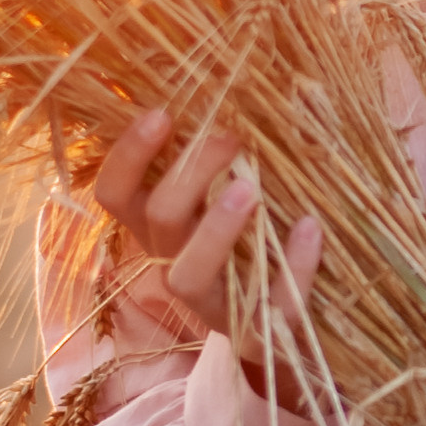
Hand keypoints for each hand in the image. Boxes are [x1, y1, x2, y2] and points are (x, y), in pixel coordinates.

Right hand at [84, 107, 322, 403]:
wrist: (275, 330)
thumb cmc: (242, 245)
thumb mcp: (217, 203)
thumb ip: (211, 163)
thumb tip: (230, 92)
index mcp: (156, 230)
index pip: (114, 194)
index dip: (128, 156)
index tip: (161, 113)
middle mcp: (172, 264)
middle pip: (160, 218)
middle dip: (192, 173)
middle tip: (232, 137)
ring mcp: (210, 305)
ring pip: (189, 273)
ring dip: (216, 228)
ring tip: (251, 190)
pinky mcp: (254, 332)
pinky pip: (269, 305)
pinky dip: (294, 266)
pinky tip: (312, 228)